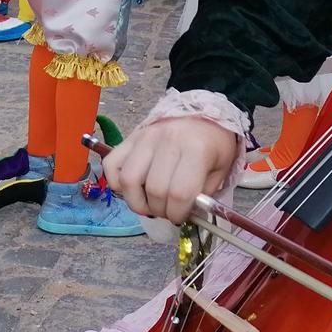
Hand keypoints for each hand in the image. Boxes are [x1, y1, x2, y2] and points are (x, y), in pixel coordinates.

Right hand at [102, 116, 243, 224]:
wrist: (202, 115)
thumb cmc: (214, 145)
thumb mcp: (220, 171)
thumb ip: (203, 196)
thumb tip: (181, 214)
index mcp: (196, 149)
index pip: (179, 193)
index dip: (178, 213)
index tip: (181, 217)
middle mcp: (167, 140)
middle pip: (154, 190)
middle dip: (160, 211)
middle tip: (167, 211)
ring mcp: (145, 137)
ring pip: (128, 180)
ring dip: (136, 202)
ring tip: (149, 204)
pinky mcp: (130, 138)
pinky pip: (112, 165)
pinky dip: (117, 183)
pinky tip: (132, 188)